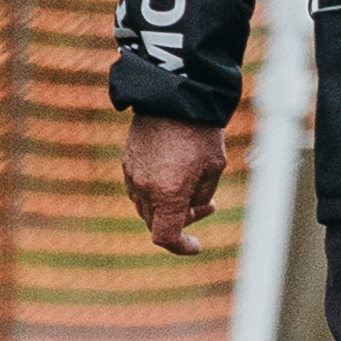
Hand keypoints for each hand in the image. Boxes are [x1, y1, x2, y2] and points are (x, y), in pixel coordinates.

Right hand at [121, 113, 228, 254]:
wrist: (174, 93)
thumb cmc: (200, 130)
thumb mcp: (214, 167)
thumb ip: (201, 196)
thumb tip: (193, 209)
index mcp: (167, 194)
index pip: (165, 237)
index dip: (181, 247)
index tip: (196, 246)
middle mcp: (145, 188)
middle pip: (156, 223)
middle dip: (181, 221)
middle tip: (206, 205)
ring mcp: (132, 174)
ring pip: (146, 206)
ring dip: (167, 206)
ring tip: (192, 187)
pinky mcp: (127, 160)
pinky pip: (139, 188)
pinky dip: (156, 191)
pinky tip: (173, 174)